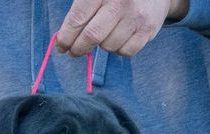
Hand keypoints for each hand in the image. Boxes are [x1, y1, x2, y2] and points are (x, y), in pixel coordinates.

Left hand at [57, 0, 188, 57]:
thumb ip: (80, 12)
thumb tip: (63, 40)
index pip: (78, 18)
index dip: (66, 36)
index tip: (61, 46)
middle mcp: (120, 1)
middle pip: (91, 36)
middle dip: (78, 48)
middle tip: (74, 51)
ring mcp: (135, 15)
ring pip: (108, 47)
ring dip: (102, 46)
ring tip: (105, 35)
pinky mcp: (148, 29)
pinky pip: (125, 52)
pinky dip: (118, 50)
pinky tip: (119, 38)